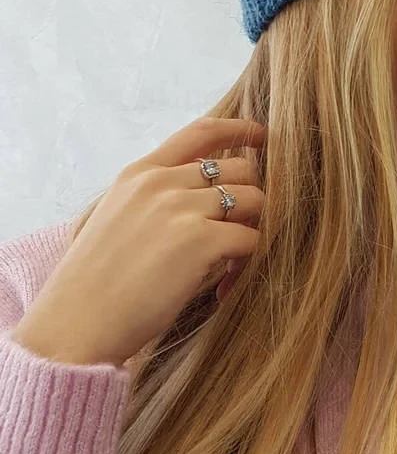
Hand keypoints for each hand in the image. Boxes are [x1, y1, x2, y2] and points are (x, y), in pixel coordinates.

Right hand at [12, 117, 266, 368]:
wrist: (77, 323)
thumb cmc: (94, 282)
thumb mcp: (111, 217)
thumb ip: (150, 197)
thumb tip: (200, 193)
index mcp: (140, 173)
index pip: (202, 132)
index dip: (239, 130)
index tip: (261, 136)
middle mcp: (162, 183)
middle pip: (240, 169)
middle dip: (248, 200)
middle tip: (234, 235)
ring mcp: (182, 209)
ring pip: (253, 200)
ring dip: (250, 230)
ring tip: (228, 263)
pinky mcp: (201, 242)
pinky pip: (251, 239)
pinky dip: (246, 263)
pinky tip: (222, 286)